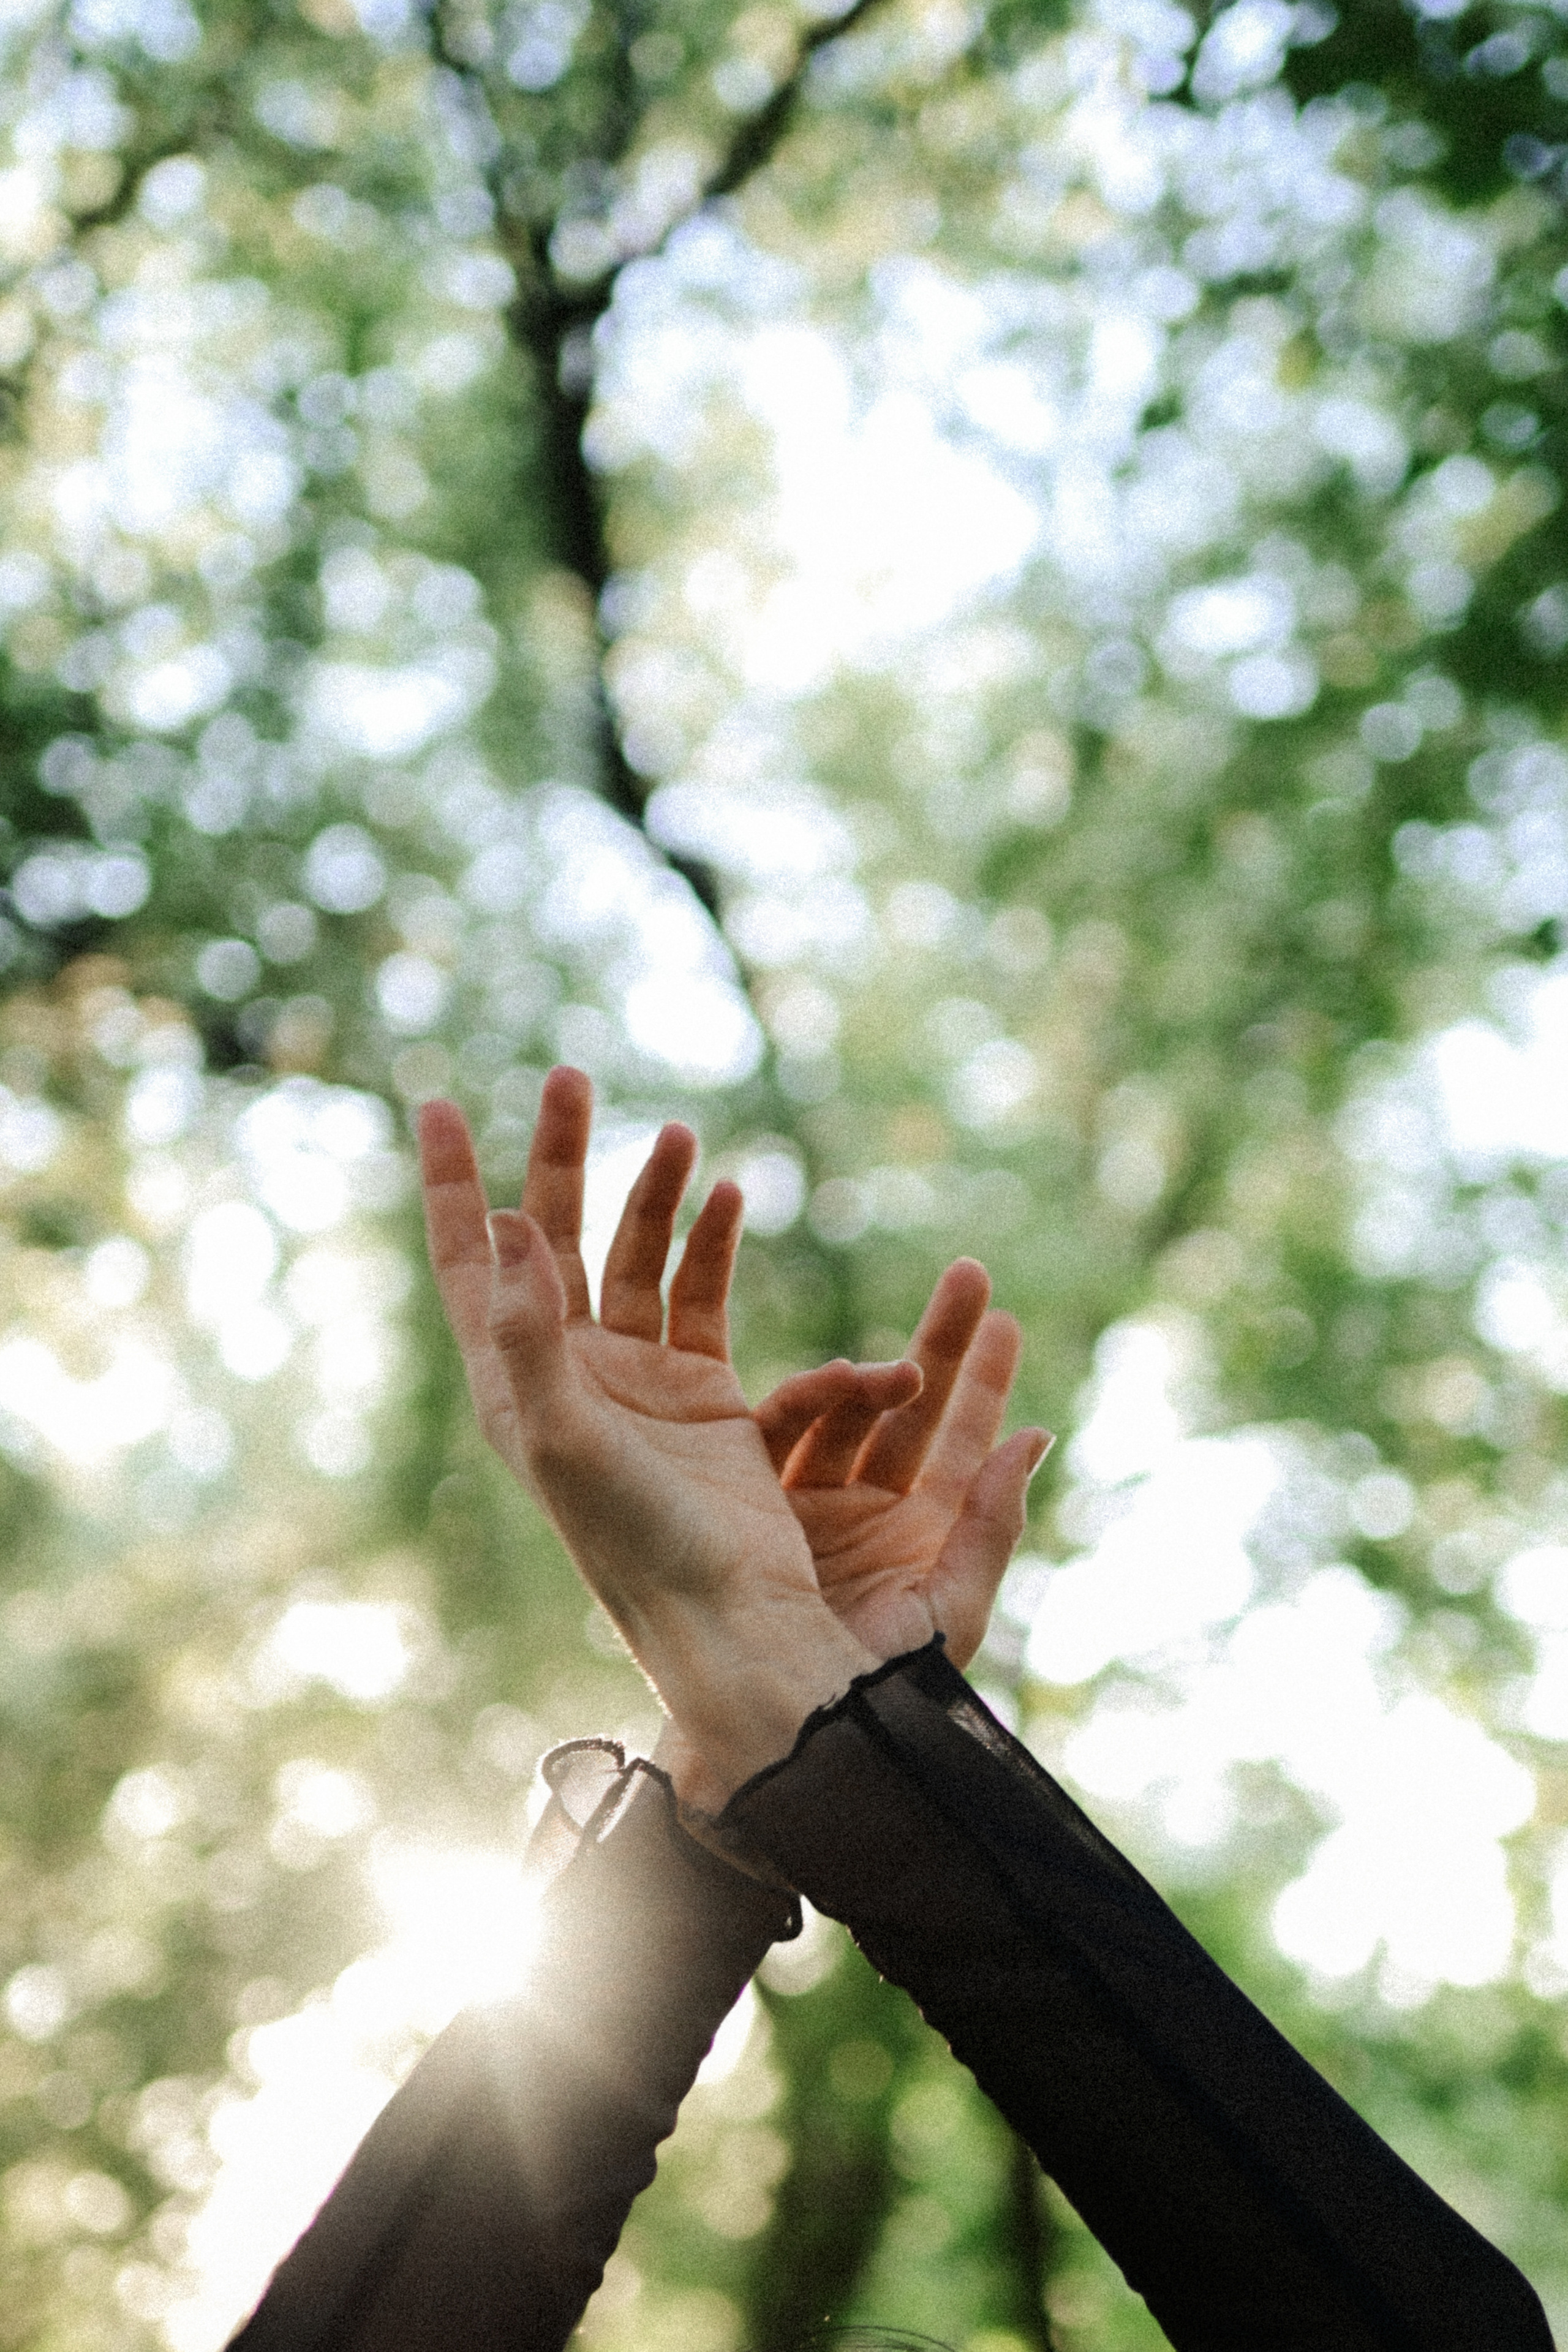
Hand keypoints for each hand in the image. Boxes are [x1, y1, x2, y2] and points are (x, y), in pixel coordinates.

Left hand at [418, 1069, 885, 1794]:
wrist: (728, 1612)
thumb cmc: (631, 1541)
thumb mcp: (562, 1436)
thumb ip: (528, 1330)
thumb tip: (501, 1222)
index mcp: (513, 1383)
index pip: (468, 1260)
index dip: (449, 1183)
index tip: (438, 1104)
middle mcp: (566, 1372)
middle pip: (547, 1237)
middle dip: (557, 1157)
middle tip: (569, 1077)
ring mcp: (635, 1380)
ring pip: (631, 1256)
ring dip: (648, 1193)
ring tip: (677, 1134)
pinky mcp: (702, 1392)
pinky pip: (698, 1294)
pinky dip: (709, 1243)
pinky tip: (727, 1195)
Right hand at [756, 1261, 1050, 1671]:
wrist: (783, 1731)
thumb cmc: (875, 1690)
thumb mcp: (949, 1611)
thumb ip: (992, 1526)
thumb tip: (1034, 1438)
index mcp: (925, 1534)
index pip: (965, 1442)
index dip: (985, 1380)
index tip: (1004, 1319)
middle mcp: (872, 1509)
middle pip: (913, 1409)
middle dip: (942, 1343)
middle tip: (970, 1275)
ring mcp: (815, 1503)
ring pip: (850, 1414)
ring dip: (874, 1372)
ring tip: (905, 1364)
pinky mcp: (759, 1506)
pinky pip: (784, 1436)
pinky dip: (809, 1403)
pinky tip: (839, 1382)